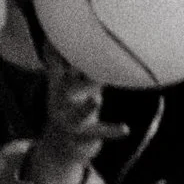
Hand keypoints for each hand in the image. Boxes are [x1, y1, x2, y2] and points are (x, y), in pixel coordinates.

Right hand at [27, 44, 122, 183]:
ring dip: (85, 108)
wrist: (59, 147)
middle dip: (74, 77)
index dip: (59, 52)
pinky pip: (98, 133)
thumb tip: (57, 36)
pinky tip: (125, 129)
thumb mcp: (64, 85)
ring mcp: (70, 121)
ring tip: (94, 100)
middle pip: (67, 89)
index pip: (59, 67)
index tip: (61, 36)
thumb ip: (65, 61)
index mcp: (59, 88)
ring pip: (78, 115)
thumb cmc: (70, 107)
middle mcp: (62, 104)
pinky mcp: (83, 137)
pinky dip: (111, 131)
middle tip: (82, 63)